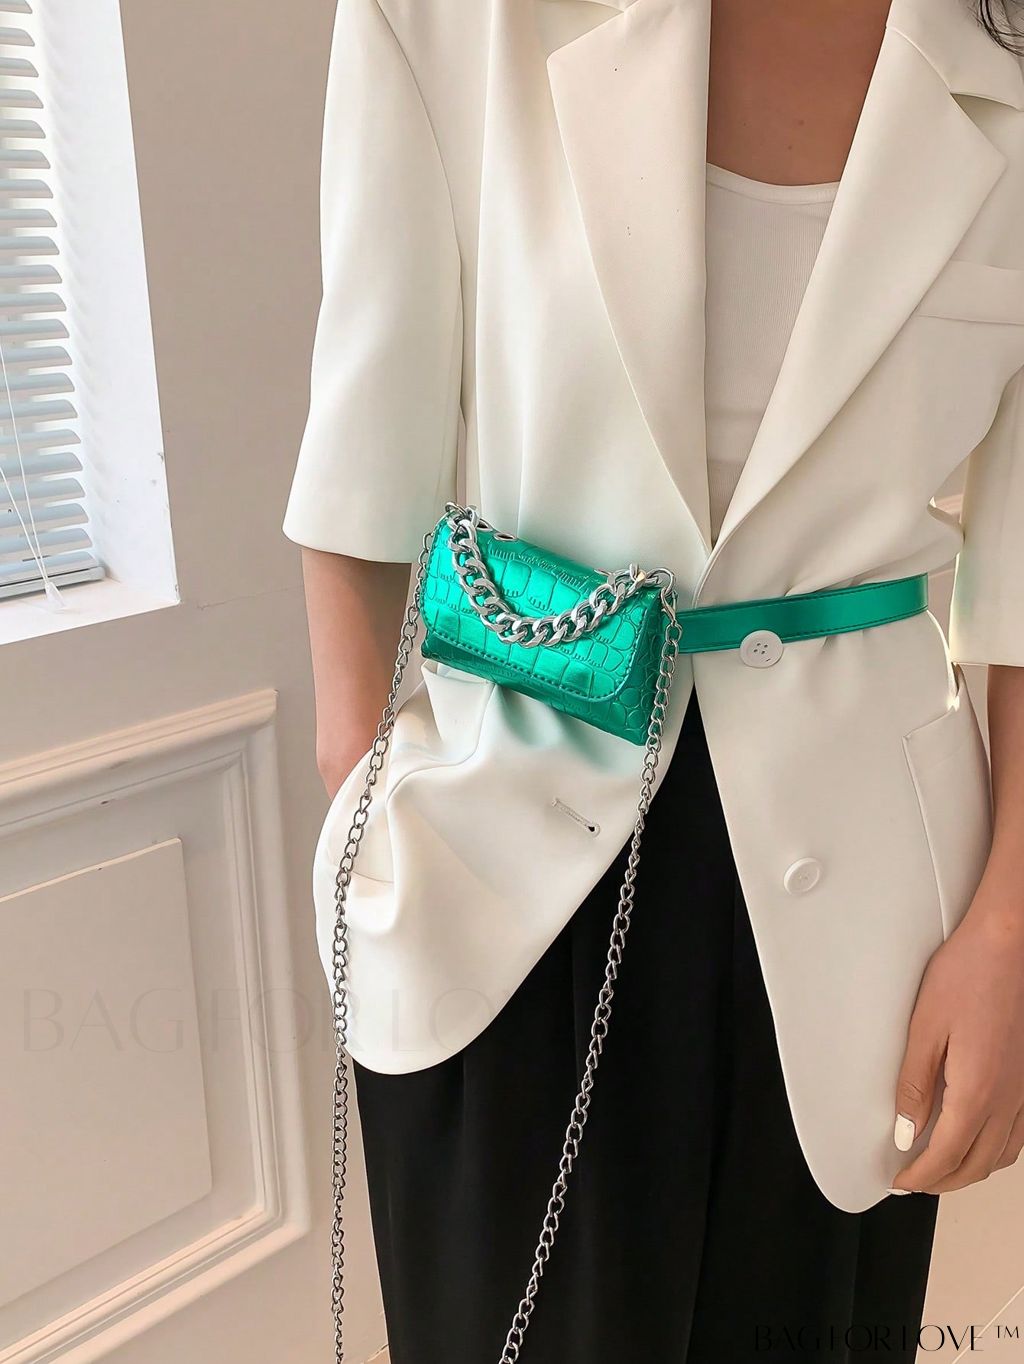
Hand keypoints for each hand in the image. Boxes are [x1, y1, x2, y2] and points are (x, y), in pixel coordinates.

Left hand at [889, 891, 1023, 1193]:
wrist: (1011, 944)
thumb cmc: (969, 973)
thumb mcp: (925, 1027)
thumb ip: (914, 1084)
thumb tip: (905, 1130)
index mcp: (977, 1092)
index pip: (945, 1155)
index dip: (919, 1175)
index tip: (899, 1181)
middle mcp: (1008, 1100)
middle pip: (976, 1165)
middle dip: (942, 1182)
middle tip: (913, 1180)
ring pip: (1002, 1155)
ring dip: (970, 1169)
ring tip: (940, 1165)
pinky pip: (1018, 1135)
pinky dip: (994, 1150)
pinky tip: (977, 1138)